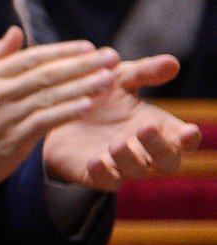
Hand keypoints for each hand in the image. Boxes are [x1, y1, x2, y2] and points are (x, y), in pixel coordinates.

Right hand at [0, 30, 116, 195]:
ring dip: (82, 86)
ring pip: (50, 96)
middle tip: (111, 57)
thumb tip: (16, 32)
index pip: (30, 58)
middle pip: (46, 74)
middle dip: (81, 65)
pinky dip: (66, 112)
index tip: (88, 46)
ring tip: (108, 79)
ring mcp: (5, 116)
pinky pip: (45, 121)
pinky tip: (87, 105)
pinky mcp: (13, 139)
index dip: (61, 51)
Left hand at [42, 51, 201, 188]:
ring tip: (117, 143)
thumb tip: (172, 62)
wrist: (55, 112)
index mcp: (157, 126)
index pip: (183, 139)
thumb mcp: (120, 78)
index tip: (189, 131)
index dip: (189, 138)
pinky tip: (96, 161)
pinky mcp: (95, 174)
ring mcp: (120, 164)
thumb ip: (144, 72)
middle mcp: (144, 150)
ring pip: (136, 172)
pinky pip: (105, 181)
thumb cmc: (99, 95)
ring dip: (129, 159)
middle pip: (167, 161)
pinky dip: (103, 174)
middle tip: (145, 128)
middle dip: (160, 147)